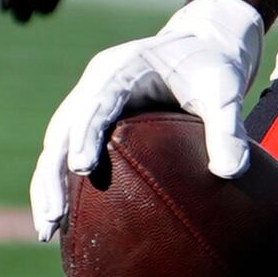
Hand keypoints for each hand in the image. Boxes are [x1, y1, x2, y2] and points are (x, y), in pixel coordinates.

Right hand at [29, 0, 263, 238]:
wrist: (202, 46)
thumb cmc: (212, 67)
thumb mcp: (225, 89)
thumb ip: (228, 127)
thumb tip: (230, 172)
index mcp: (122, 68)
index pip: (95, 102)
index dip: (85, 134)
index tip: (81, 168)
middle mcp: (97, 83)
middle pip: (61, 129)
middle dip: (51, 174)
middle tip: (51, 218)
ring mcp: (91, 101)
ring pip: (57, 145)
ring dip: (49, 185)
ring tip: (47, 230)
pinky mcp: (95, 120)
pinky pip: (70, 151)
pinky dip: (64, 183)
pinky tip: (65, 222)